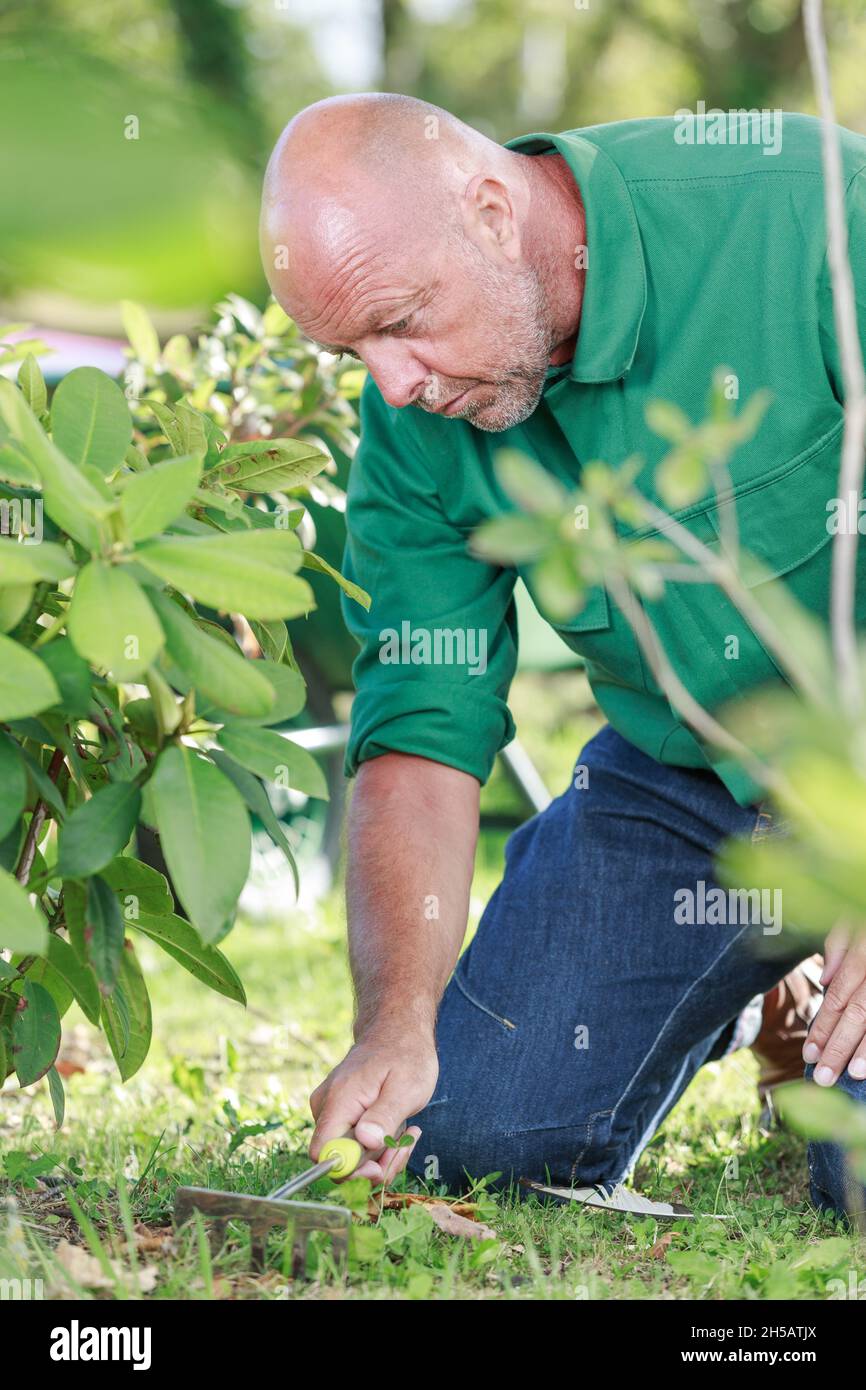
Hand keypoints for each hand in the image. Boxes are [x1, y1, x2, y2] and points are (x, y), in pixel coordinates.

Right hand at [309, 1029, 438, 1183]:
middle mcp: (327, 1108)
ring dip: (382, 1152)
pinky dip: (379, 1144)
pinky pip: (355, 1144)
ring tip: (407, 1129)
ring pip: (351, 1155)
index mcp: (339, 1101)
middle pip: (340, 1159)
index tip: (379, 1167)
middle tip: (406, 1144)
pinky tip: (398, 1126)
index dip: (350, 1171)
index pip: (324, 1154)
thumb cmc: (405, 1055)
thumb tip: (365, 1142)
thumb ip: (384, 1115)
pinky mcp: (340, 1114)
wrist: (398, 1031)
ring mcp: (332, 1111)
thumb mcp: (406, 1087)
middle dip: (376, 1162)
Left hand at [803, 926, 865, 1084]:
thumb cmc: (865, 910)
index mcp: (864, 952)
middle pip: (858, 1013)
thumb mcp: (852, 915)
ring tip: (854, 1074)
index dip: (824, 1027)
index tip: (808, 1054)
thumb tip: (826, 978)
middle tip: (823, 1077)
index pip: (839, 997)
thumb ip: (840, 943)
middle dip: (839, 1047)